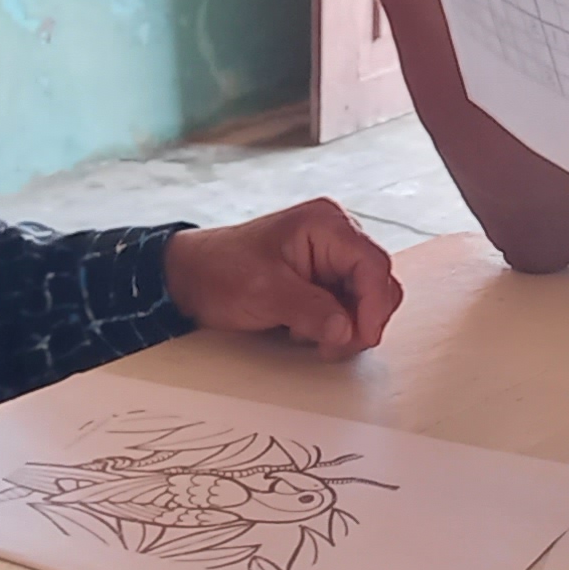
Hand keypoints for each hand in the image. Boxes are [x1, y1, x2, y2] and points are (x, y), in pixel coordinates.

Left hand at [163, 199, 403, 359]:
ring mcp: (332, 257)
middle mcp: (336, 235)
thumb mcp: (264, 292)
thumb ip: (310, 310)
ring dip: (348, 325)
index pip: (372, 264)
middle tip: (334, 345)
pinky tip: (307, 330)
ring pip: (367, 298)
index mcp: (327, 224)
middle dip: (362, 318)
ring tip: (312, 336)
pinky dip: (335, 325)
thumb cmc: (220, 270)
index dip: (373, 305)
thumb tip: (347, 330)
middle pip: (377, 282)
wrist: (191, 276)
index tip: (361, 337)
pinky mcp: (325, 277)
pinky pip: (349, 305)